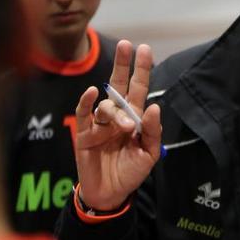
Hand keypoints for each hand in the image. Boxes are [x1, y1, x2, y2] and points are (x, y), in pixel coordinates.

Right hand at [73, 40, 160, 210]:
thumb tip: (154, 106)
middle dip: (123, 64)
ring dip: (116, 111)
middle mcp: (117, 116)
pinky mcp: (84, 134)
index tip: (144, 49)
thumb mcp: (149, 153)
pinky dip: (87, 102)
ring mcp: (100, 124)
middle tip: (126, 44)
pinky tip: (91, 93)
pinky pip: (84, 114)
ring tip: (124, 127)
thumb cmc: (131, 172)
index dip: (141, 70)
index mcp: (135, 118)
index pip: (139, 89)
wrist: (110, 194)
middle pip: (119, 84)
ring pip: (107, 105)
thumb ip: (152, 131)